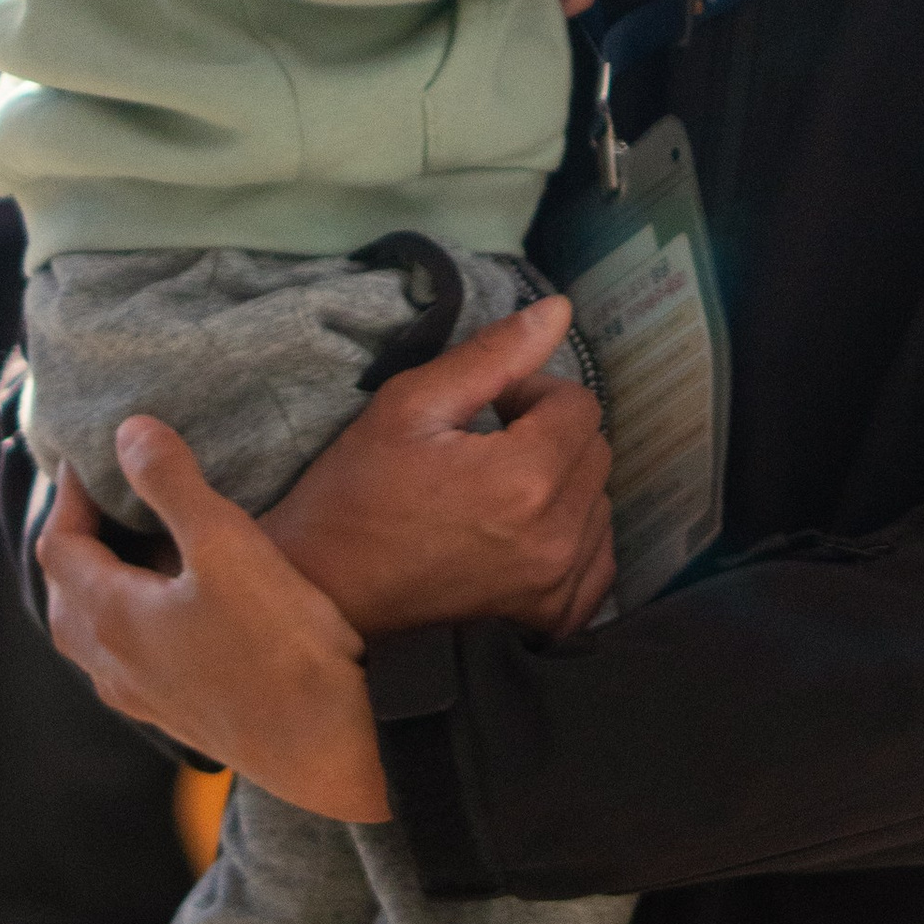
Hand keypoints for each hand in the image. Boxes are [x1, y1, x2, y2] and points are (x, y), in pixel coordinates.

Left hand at [36, 423, 390, 819]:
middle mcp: (113, 664)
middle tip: (104, 496)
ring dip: (96, 586)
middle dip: (75, 540)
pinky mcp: (178, 717)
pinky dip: (125, 623)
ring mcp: (143, 699)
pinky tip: (169, 615)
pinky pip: (124, 662)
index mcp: (111, 618)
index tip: (92, 457)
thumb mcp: (227, 545)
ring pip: (91, 635)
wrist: (328, 750)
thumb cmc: (278, 645)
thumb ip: (171, 482)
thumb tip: (126, 431)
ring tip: (132, 549)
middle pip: (64, 594)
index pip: (58, 546)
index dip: (69, 496)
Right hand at [263, 298, 614, 641]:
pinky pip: (598, 565)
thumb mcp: (411, 404)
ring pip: (599, 501)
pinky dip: (577, 541)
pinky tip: (531, 532)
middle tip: (487, 443)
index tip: (486, 406)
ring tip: (500, 488)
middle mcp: (556, 534)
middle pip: (595, 451)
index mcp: (526, 477)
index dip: (532, 392)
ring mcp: (554, 582)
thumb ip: (494, 355)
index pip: (579, 405)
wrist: (323, 587)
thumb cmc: (356, 491)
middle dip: (550, 433)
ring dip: (564, 484)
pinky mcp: (546, 613)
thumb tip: (561, 310)